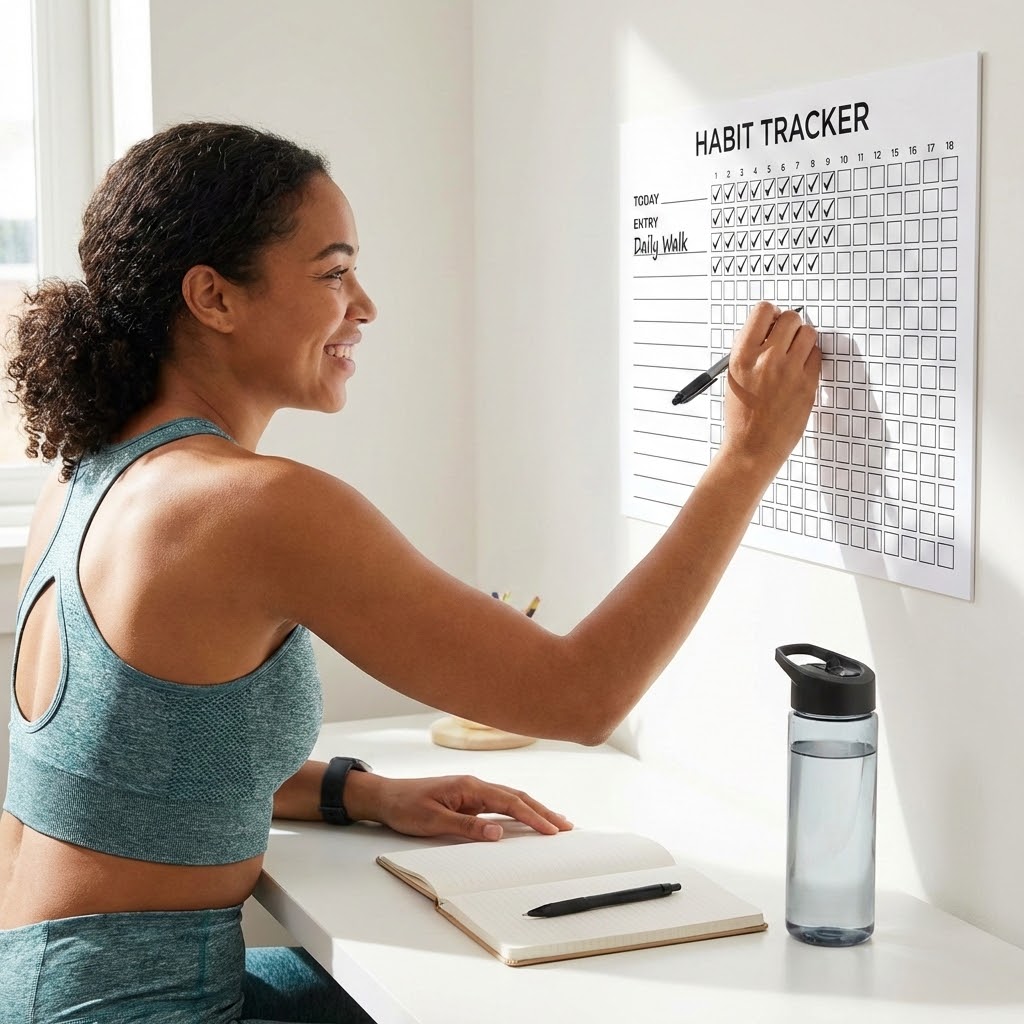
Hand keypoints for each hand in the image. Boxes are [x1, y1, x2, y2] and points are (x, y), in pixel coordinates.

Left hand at [346, 772, 572, 841]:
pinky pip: (499, 804)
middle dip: (542, 811)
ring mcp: (472, 791)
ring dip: (533, 809)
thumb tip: (498, 833)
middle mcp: (474, 785)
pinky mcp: (467, 799)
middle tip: (566, 825)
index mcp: (470, 787)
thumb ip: (467, 827)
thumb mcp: (434, 822)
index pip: (510, 802)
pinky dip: (517, 810)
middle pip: (516, 797)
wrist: (385, 797)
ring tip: (554, 821)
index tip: (553, 829)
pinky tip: (526, 818)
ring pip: (510, 799)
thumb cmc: (406, 807)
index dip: (533, 816)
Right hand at [721, 301, 819, 472]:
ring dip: (803, 339)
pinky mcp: (807, 384)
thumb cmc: (741, 417)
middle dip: (789, 326)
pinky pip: (816, 355)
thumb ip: (748, 351)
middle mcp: (766, 359)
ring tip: (794, 355)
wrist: (752, 447)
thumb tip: (765, 330)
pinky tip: (799, 370)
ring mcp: (789, 371)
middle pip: (790, 318)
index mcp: (742, 355)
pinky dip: (810, 358)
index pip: (763, 310)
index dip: (771, 314)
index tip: (772, 322)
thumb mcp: (733, 377)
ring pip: (808, 333)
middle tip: (785, 339)